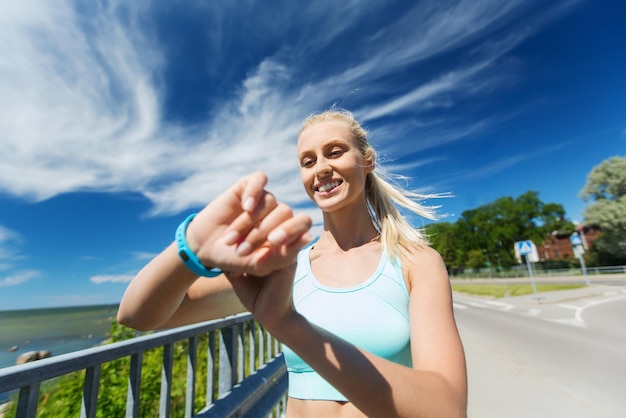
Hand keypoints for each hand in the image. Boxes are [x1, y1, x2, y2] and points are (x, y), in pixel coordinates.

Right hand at [186, 172, 312, 276]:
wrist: (205, 247)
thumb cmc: (235, 258)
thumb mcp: (257, 265)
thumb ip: (282, 256)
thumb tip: (308, 237)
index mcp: (287, 231)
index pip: (303, 222)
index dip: (293, 230)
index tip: (273, 242)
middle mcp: (278, 213)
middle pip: (285, 212)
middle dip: (262, 233)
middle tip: (243, 249)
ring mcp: (264, 199)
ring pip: (270, 201)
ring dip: (248, 223)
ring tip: (231, 240)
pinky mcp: (248, 186)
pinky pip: (259, 179)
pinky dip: (254, 192)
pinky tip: (246, 206)